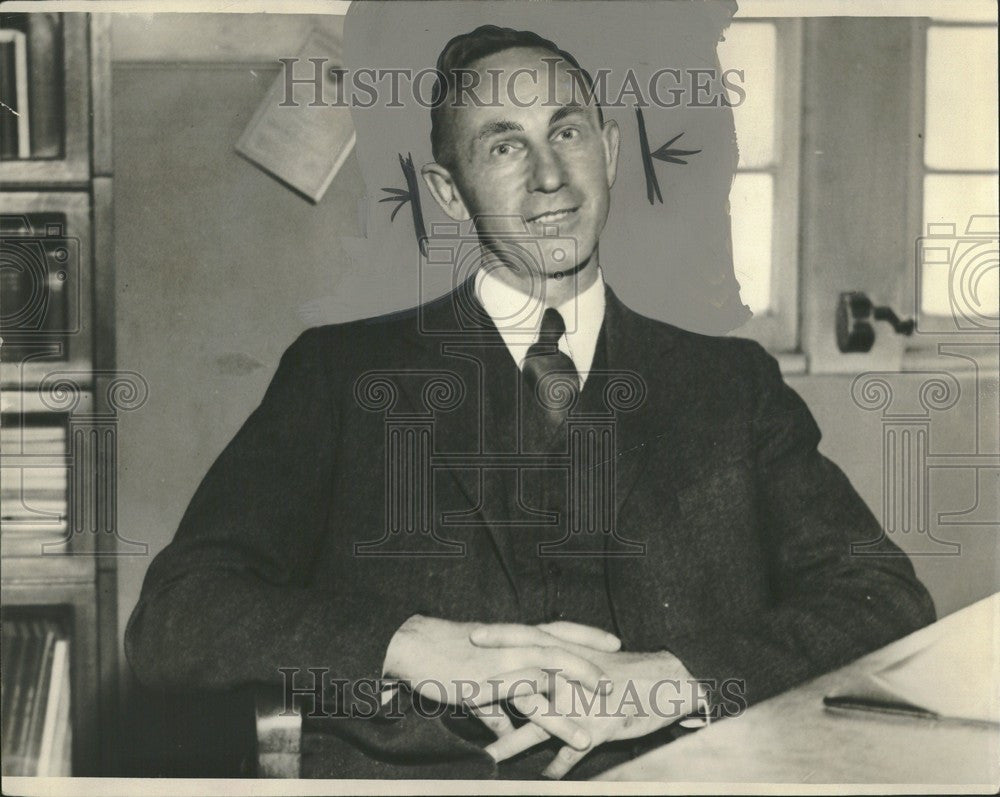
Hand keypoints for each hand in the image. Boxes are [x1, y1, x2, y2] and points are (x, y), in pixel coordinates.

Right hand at [382, 616, 617, 749]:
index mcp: (511, 637)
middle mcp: (514, 644)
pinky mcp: (496, 681)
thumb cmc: (440, 658)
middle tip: (622, 668)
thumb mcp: (473, 680)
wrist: (413, 648)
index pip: (557, 629)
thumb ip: (493, 706)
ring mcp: (507, 661)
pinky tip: (571, 735)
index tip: (613, 640)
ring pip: (554, 672)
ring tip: (607, 702)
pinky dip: (555, 719)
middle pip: (564, 645)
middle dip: (594, 656)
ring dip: (582, 687)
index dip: (586, 634)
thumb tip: (502, 731)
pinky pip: (532, 701)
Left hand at [471, 623, 700, 778]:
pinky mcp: (597, 729)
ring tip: (486, 759)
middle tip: (463, 696)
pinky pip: (571, 753)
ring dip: (512, 743)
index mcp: (569, 654)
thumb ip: (565, 664)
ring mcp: (582, 705)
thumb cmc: (628, 670)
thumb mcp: (594, 659)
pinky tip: (542, 780)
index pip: (529, 640)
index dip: (501, 638)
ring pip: (539, 726)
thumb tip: (540, 669)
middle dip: (493, 692)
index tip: (472, 636)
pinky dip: (556, 767)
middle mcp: (571, 677)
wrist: (668, 681)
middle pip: (526, 684)